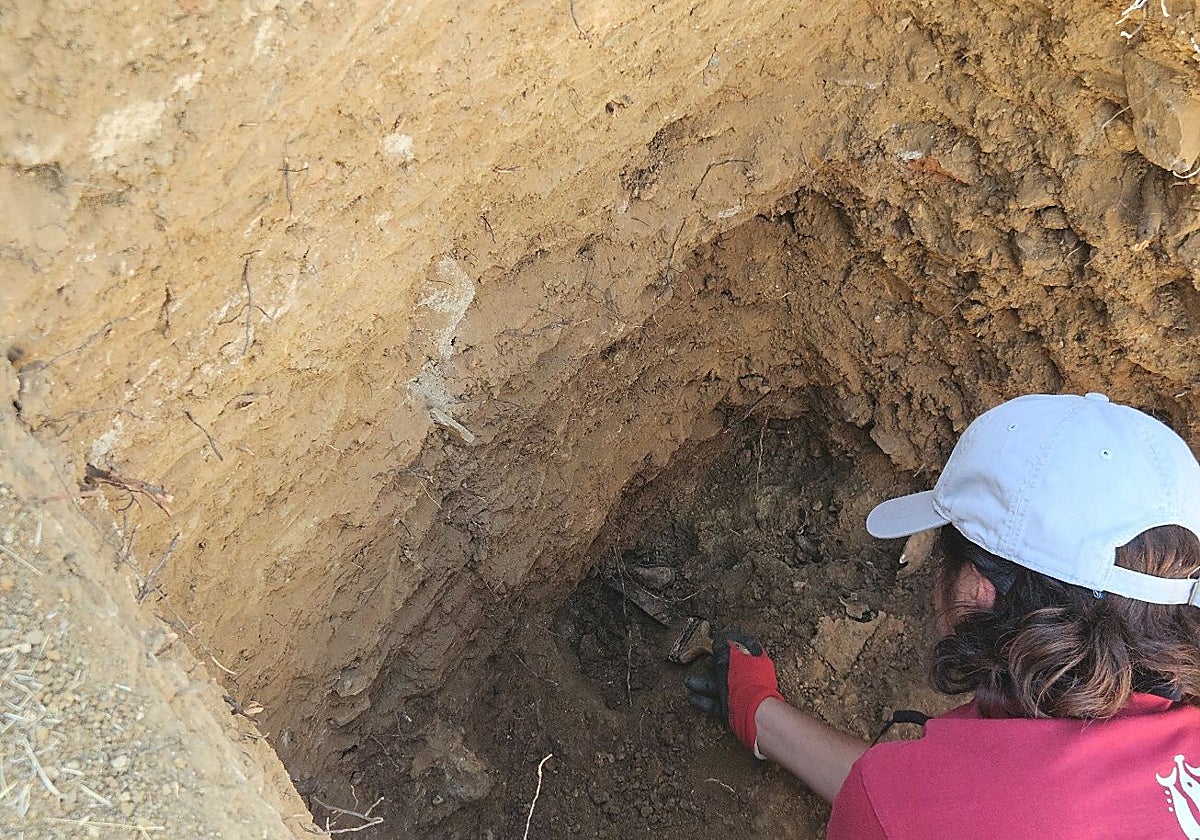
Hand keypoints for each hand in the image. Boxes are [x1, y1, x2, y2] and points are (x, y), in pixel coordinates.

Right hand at [685, 631, 783, 755]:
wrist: (753, 712)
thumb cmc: (745, 680)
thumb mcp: (730, 656)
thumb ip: (723, 646)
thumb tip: (718, 641)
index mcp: (755, 659)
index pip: (743, 645)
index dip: (729, 641)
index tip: (716, 640)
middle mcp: (750, 676)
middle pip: (730, 667)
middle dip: (714, 664)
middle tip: (704, 660)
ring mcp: (743, 694)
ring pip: (721, 686)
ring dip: (704, 683)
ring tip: (689, 681)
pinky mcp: (735, 710)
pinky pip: (717, 703)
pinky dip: (705, 700)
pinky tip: (692, 697)